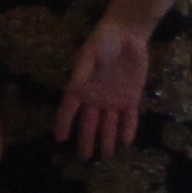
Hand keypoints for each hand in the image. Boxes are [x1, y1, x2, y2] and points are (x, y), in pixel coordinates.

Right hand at [51, 16, 152, 158]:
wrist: (128, 34)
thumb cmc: (103, 42)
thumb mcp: (89, 55)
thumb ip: (81, 74)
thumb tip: (71, 91)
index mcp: (81, 88)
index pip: (69, 110)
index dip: (64, 123)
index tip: (60, 138)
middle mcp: (96, 98)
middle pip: (90, 123)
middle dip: (87, 140)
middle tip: (85, 158)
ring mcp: (114, 100)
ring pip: (110, 124)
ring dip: (108, 139)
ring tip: (107, 155)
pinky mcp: (131, 97)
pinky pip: (130, 117)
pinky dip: (128, 129)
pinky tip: (127, 142)